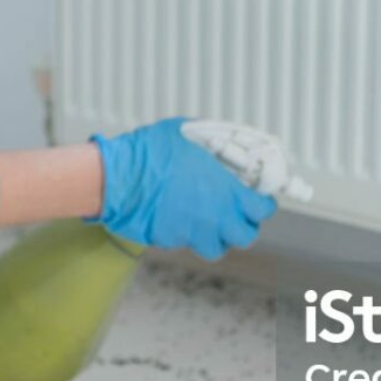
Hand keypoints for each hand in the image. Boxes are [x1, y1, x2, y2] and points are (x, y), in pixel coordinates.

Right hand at [87, 116, 280, 260]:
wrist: (118, 178)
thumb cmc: (150, 153)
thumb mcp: (187, 133)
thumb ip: (210, 142)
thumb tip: (219, 142)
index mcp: (226, 192)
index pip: (262, 209)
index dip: (262, 204)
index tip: (258, 198)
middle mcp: (213, 218)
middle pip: (245, 236)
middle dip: (243, 225)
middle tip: (235, 212)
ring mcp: (191, 233)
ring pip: (215, 247)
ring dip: (216, 236)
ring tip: (206, 219)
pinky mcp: (170, 241)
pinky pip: (185, 242)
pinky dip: (186, 233)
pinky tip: (176, 215)